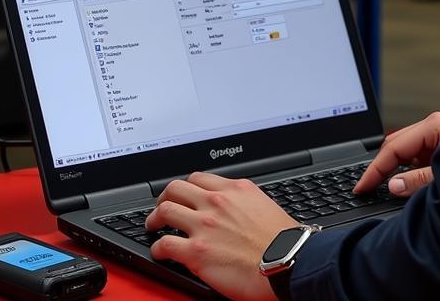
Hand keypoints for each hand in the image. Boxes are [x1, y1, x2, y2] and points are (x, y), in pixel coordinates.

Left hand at [145, 171, 298, 299]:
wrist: (286, 261)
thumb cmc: (282, 240)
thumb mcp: (263, 205)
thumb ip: (243, 202)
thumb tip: (235, 208)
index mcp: (234, 189)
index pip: (198, 178)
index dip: (186, 187)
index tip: (183, 194)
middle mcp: (216, 203)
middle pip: (177, 188)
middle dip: (165, 197)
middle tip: (162, 207)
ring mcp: (204, 226)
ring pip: (165, 210)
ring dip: (155, 218)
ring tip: (153, 226)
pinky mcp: (196, 252)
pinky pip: (164, 244)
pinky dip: (157, 248)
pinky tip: (160, 252)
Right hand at [354, 111, 439, 198]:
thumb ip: (418, 181)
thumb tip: (393, 186)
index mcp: (433, 126)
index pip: (393, 148)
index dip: (374, 170)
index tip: (361, 187)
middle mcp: (434, 126)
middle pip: (396, 145)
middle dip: (381, 167)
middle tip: (367, 188)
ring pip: (409, 150)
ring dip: (398, 168)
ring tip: (384, 188)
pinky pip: (421, 155)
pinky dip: (412, 168)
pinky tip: (410, 182)